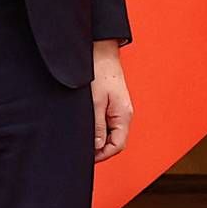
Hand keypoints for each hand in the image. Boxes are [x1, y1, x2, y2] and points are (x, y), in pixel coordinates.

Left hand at [91, 40, 132, 162]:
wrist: (101, 51)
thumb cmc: (99, 72)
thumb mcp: (95, 103)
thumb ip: (97, 126)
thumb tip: (97, 147)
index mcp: (124, 115)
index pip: (118, 146)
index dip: (102, 155)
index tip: (87, 157)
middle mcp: (124, 114)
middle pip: (115, 141)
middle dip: (99, 147)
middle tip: (82, 147)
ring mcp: (119, 108)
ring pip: (110, 132)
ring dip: (98, 136)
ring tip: (83, 135)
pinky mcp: (112, 102)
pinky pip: (107, 122)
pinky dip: (98, 126)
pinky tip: (87, 124)